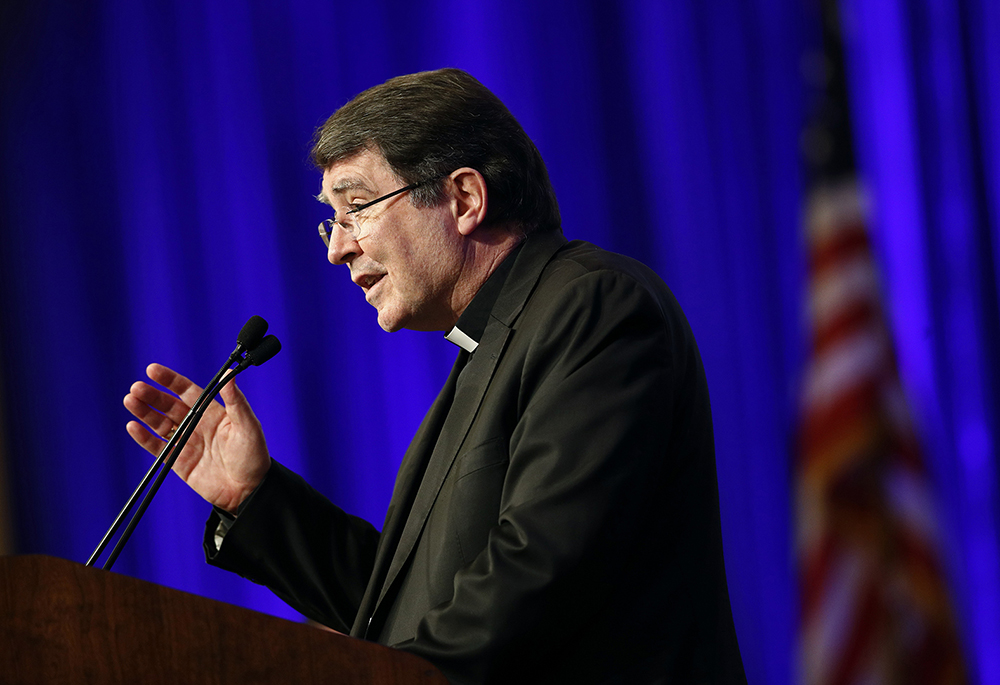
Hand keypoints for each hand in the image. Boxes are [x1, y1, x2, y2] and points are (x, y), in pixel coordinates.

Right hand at [124, 363, 270, 512]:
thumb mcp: (248, 426)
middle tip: (136, 388)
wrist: (250, 491)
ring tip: (130, 401)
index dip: (170, 381)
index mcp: (213, 413)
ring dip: (145, 412)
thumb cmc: (254, 457)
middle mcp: (198, 425)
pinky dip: (144, 438)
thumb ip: (236, 401)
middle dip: (153, 396)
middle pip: (169, 406)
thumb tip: (229, 374)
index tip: (152, 370)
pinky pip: (158, 448)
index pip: (187, 392)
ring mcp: (187, 443)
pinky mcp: (179, 462)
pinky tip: (133, 427)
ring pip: (160, 424)